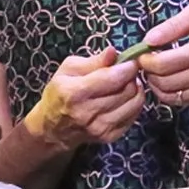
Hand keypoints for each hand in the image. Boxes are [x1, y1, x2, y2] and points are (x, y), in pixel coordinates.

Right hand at [23, 49, 146, 150]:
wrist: (53, 128)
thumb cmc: (59, 94)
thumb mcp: (68, 69)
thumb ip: (93, 61)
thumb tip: (113, 52)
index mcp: (73, 93)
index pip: (111, 78)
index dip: (126, 67)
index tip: (130, 61)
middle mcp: (87, 113)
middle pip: (126, 90)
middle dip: (131, 77)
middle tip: (127, 72)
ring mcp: (99, 128)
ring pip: (134, 103)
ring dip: (135, 90)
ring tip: (126, 83)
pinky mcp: (109, 136)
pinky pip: (134, 116)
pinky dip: (133, 104)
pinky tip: (124, 98)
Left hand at [137, 2, 188, 107]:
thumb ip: (173, 25)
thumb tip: (149, 40)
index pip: (164, 64)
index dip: (146, 60)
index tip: (142, 53)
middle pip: (164, 82)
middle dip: (148, 72)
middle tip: (146, 61)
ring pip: (170, 95)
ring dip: (155, 84)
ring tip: (155, 70)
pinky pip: (180, 101)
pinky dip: (167, 93)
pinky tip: (166, 79)